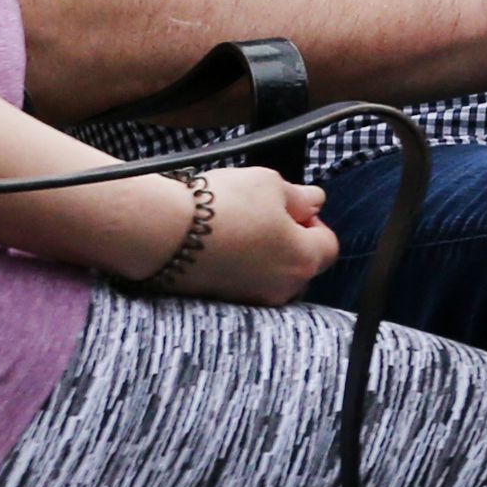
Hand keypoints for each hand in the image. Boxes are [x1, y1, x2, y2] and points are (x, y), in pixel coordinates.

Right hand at [163, 166, 337, 305]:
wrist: (159, 231)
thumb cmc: (220, 206)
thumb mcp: (270, 183)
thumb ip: (300, 196)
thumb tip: (314, 201)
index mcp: (304, 261)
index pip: (328, 245)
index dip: (313, 221)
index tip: (293, 206)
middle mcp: (281, 289)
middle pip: (299, 264)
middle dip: (289, 240)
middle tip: (263, 214)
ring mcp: (249, 300)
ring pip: (269, 275)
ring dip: (261, 254)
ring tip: (235, 226)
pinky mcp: (219, 303)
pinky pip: (239, 283)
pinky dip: (235, 265)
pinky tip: (216, 243)